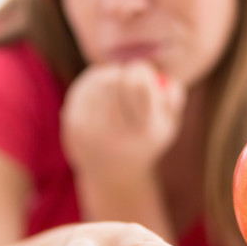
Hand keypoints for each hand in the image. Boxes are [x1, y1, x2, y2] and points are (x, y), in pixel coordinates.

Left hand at [60, 61, 186, 181]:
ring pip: (96, 80)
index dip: (140, 71)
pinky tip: (99, 97)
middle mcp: (114, 133)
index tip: (141, 75)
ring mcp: (89, 130)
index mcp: (144, 130)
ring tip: (115, 87)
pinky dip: (91, 85)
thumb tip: (162, 79)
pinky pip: (82, 89)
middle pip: (113, 80)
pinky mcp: (72, 125)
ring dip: (108, 76)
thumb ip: (173, 99)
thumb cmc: (145, 140)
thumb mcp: (168, 124)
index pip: (137, 84)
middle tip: (126, 78)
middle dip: (122, 74)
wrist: (113, 173)